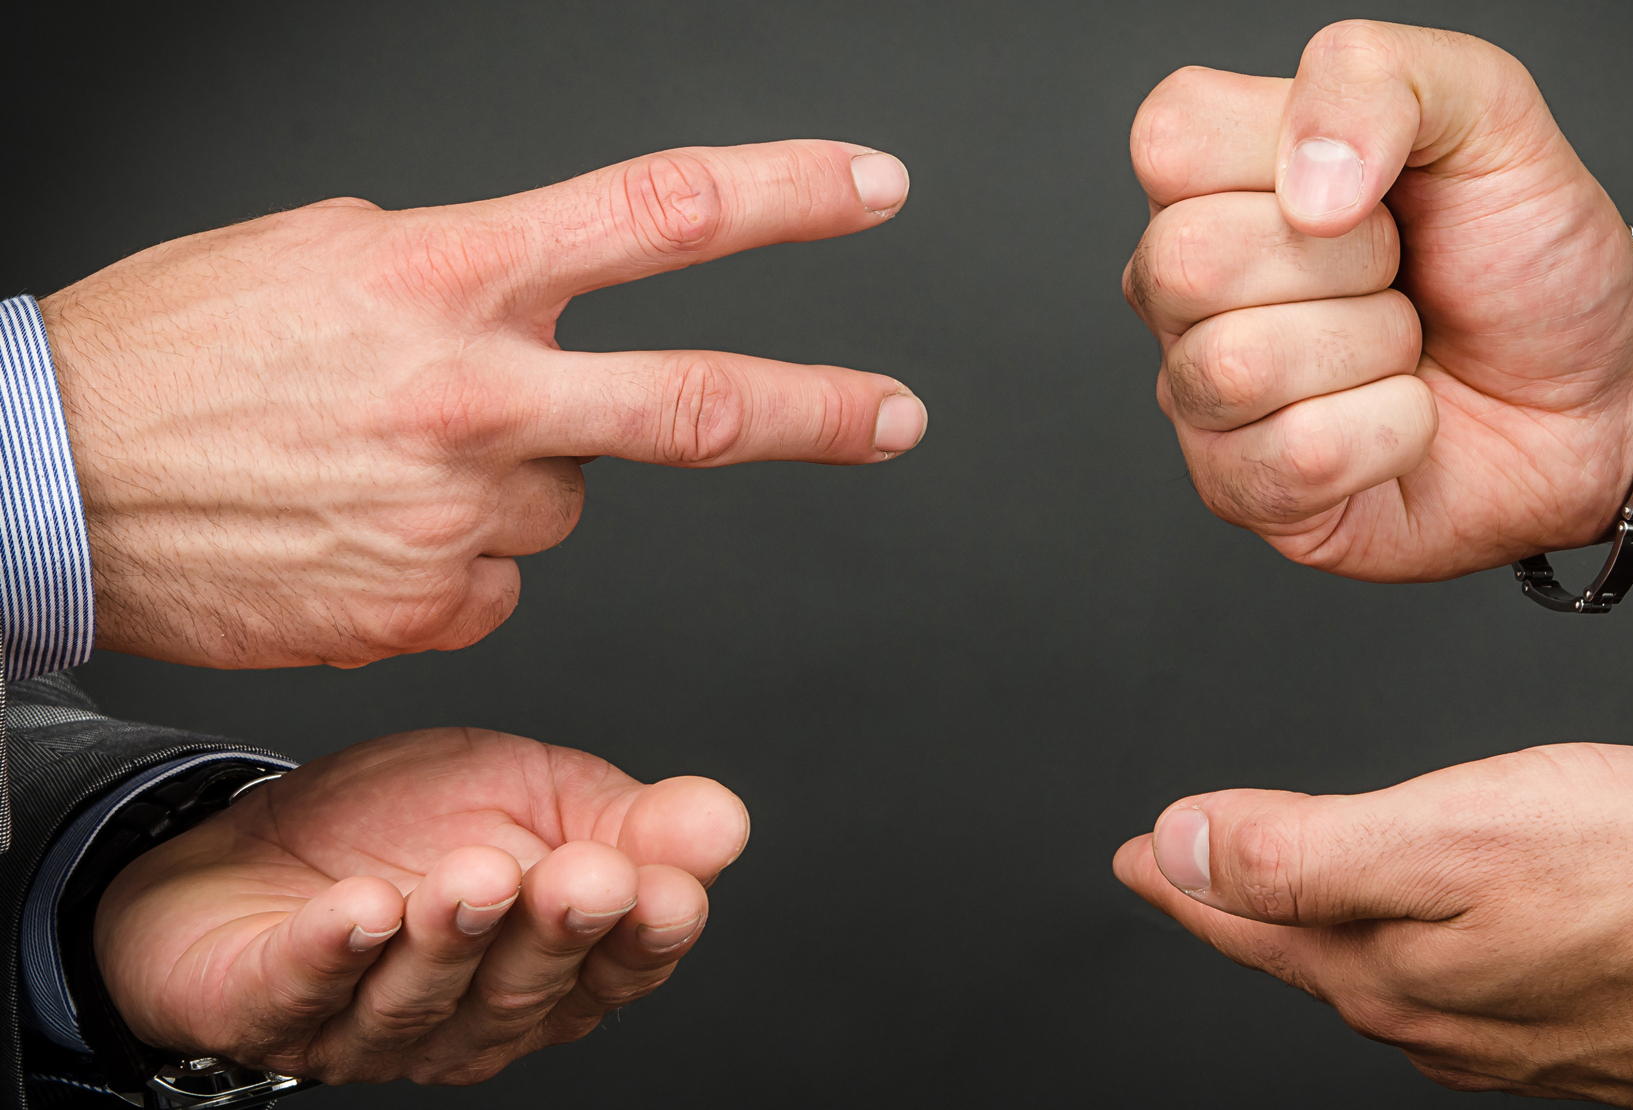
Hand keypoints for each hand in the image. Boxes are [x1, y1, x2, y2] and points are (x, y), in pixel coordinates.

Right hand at [41, 140, 924, 667]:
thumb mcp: (330, 249)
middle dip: (820, 411)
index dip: (788, 196)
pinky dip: (454, 553)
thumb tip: (540, 314)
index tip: (873, 190)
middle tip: (900, 416)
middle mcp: (476, 394)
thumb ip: (464, 276)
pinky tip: (363, 530)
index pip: (663, 212)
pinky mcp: (431, 606)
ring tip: (384, 460)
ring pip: (563, 497)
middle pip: (695, 403)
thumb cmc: (179, 350)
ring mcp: (460, 511)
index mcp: (453, 272)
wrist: (52, 475)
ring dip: (512, 476)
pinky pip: (497, 575)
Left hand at [96, 728, 748, 1084]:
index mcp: (549, 967)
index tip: (668, 892)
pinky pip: (304, 990)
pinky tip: (360, 909)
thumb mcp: (534, 795)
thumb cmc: (399, 826)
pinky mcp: (268, 1010)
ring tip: (473, 877)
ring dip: (451, 940)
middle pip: (527, 991)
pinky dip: (332, 952)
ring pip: (423, 998)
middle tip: (583, 879)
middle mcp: (468, 1015)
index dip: (645, 937)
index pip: (616, 968)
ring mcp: (368, 1025)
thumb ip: (627, 818)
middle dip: (557, 934)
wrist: (242, 840)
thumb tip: (724, 822)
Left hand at [1114, 744, 1632, 1107]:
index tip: (1133, 855)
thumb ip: (1301, 850)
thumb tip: (1179, 848)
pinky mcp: (1553, 1025)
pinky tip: (1402, 931)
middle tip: (1178, 871)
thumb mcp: (1453, 833)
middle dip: (1226, 907)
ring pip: (1361, 968)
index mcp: (1381, 961)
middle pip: (1292, 948)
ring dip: (1303, 928)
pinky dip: (1388, 943)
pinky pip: (1434, 983)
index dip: (1178, 877)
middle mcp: (1425, 1011)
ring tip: (1270, 898)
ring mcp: (1490, 1028)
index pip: (1239, 917)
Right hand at [1122, 22, 1632, 581]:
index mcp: (1217, 178)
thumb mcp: (1487, 111)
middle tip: (1401, 273)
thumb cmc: (1525, 256)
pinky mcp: (1244, 490)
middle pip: (1187, 260)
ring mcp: (1203, 395)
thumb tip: (1306, 187)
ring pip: (1236, 366)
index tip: (1376, 183)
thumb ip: (1381, 75)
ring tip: (1404, 345)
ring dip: (1373, 350)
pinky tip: (1405, 419)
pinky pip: (1295, 457)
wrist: (1598, 387)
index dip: (1295, 152)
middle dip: (1351, 263)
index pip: (1169, 140)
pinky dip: (1392, 432)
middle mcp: (1186, 289)